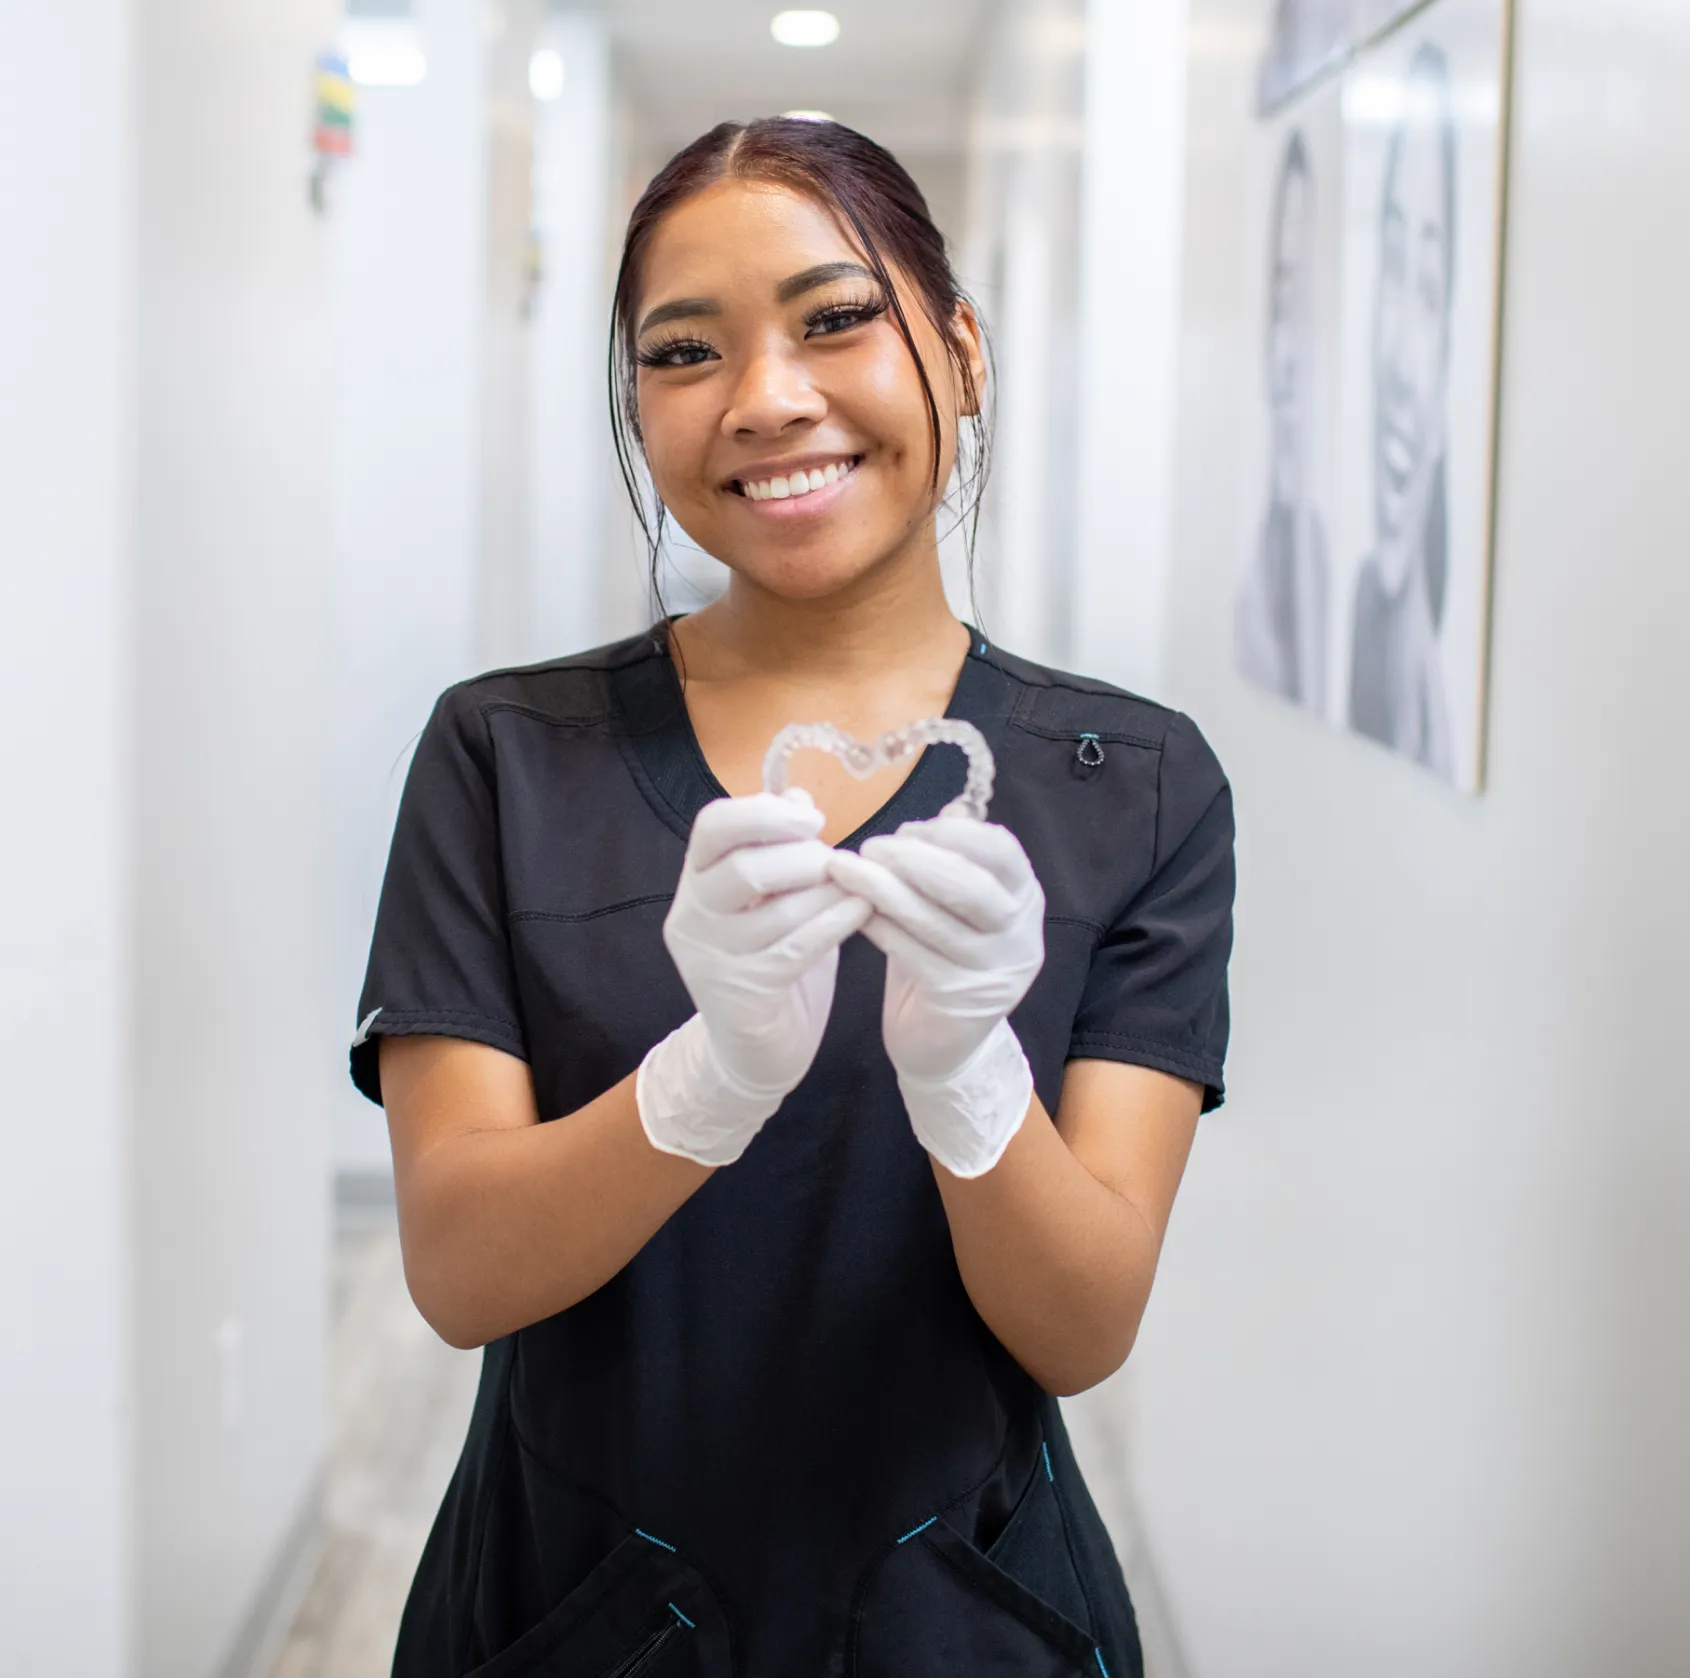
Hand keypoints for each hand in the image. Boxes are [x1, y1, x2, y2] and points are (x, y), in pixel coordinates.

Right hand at [638, 792, 870, 1165]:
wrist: (754, 1052)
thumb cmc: (770, 962)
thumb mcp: (772, 898)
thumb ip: (779, 849)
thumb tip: (796, 794)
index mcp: (696, 881)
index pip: (712, 825)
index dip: (765, 812)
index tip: (812, 819)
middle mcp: (693, 916)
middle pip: (744, 865)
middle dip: (805, 857)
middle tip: (839, 865)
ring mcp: (712, 958)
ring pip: (777, 909)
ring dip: (829, 892)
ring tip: (860, 888)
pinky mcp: (743, 994)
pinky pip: (797, 947)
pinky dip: (835, 922)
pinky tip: (863, 911)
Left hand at [827, 818, 1043, 1177]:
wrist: (943, 1045)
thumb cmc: (945, 958)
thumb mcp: (957, 906)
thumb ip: (957, 858)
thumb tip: (950, 806)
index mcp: (1025, 900)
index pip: (1002, 852)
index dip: (954, 834)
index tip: (909, 828)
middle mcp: (1020, 936)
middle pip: (970, 885)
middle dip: (914, 859)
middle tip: (871, 846)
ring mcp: (993, 973)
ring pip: (934, 920)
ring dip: (883, 889)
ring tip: (845, 869)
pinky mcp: (959, 1002)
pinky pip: (910, 953)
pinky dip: (878, 927)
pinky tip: (852, 912)